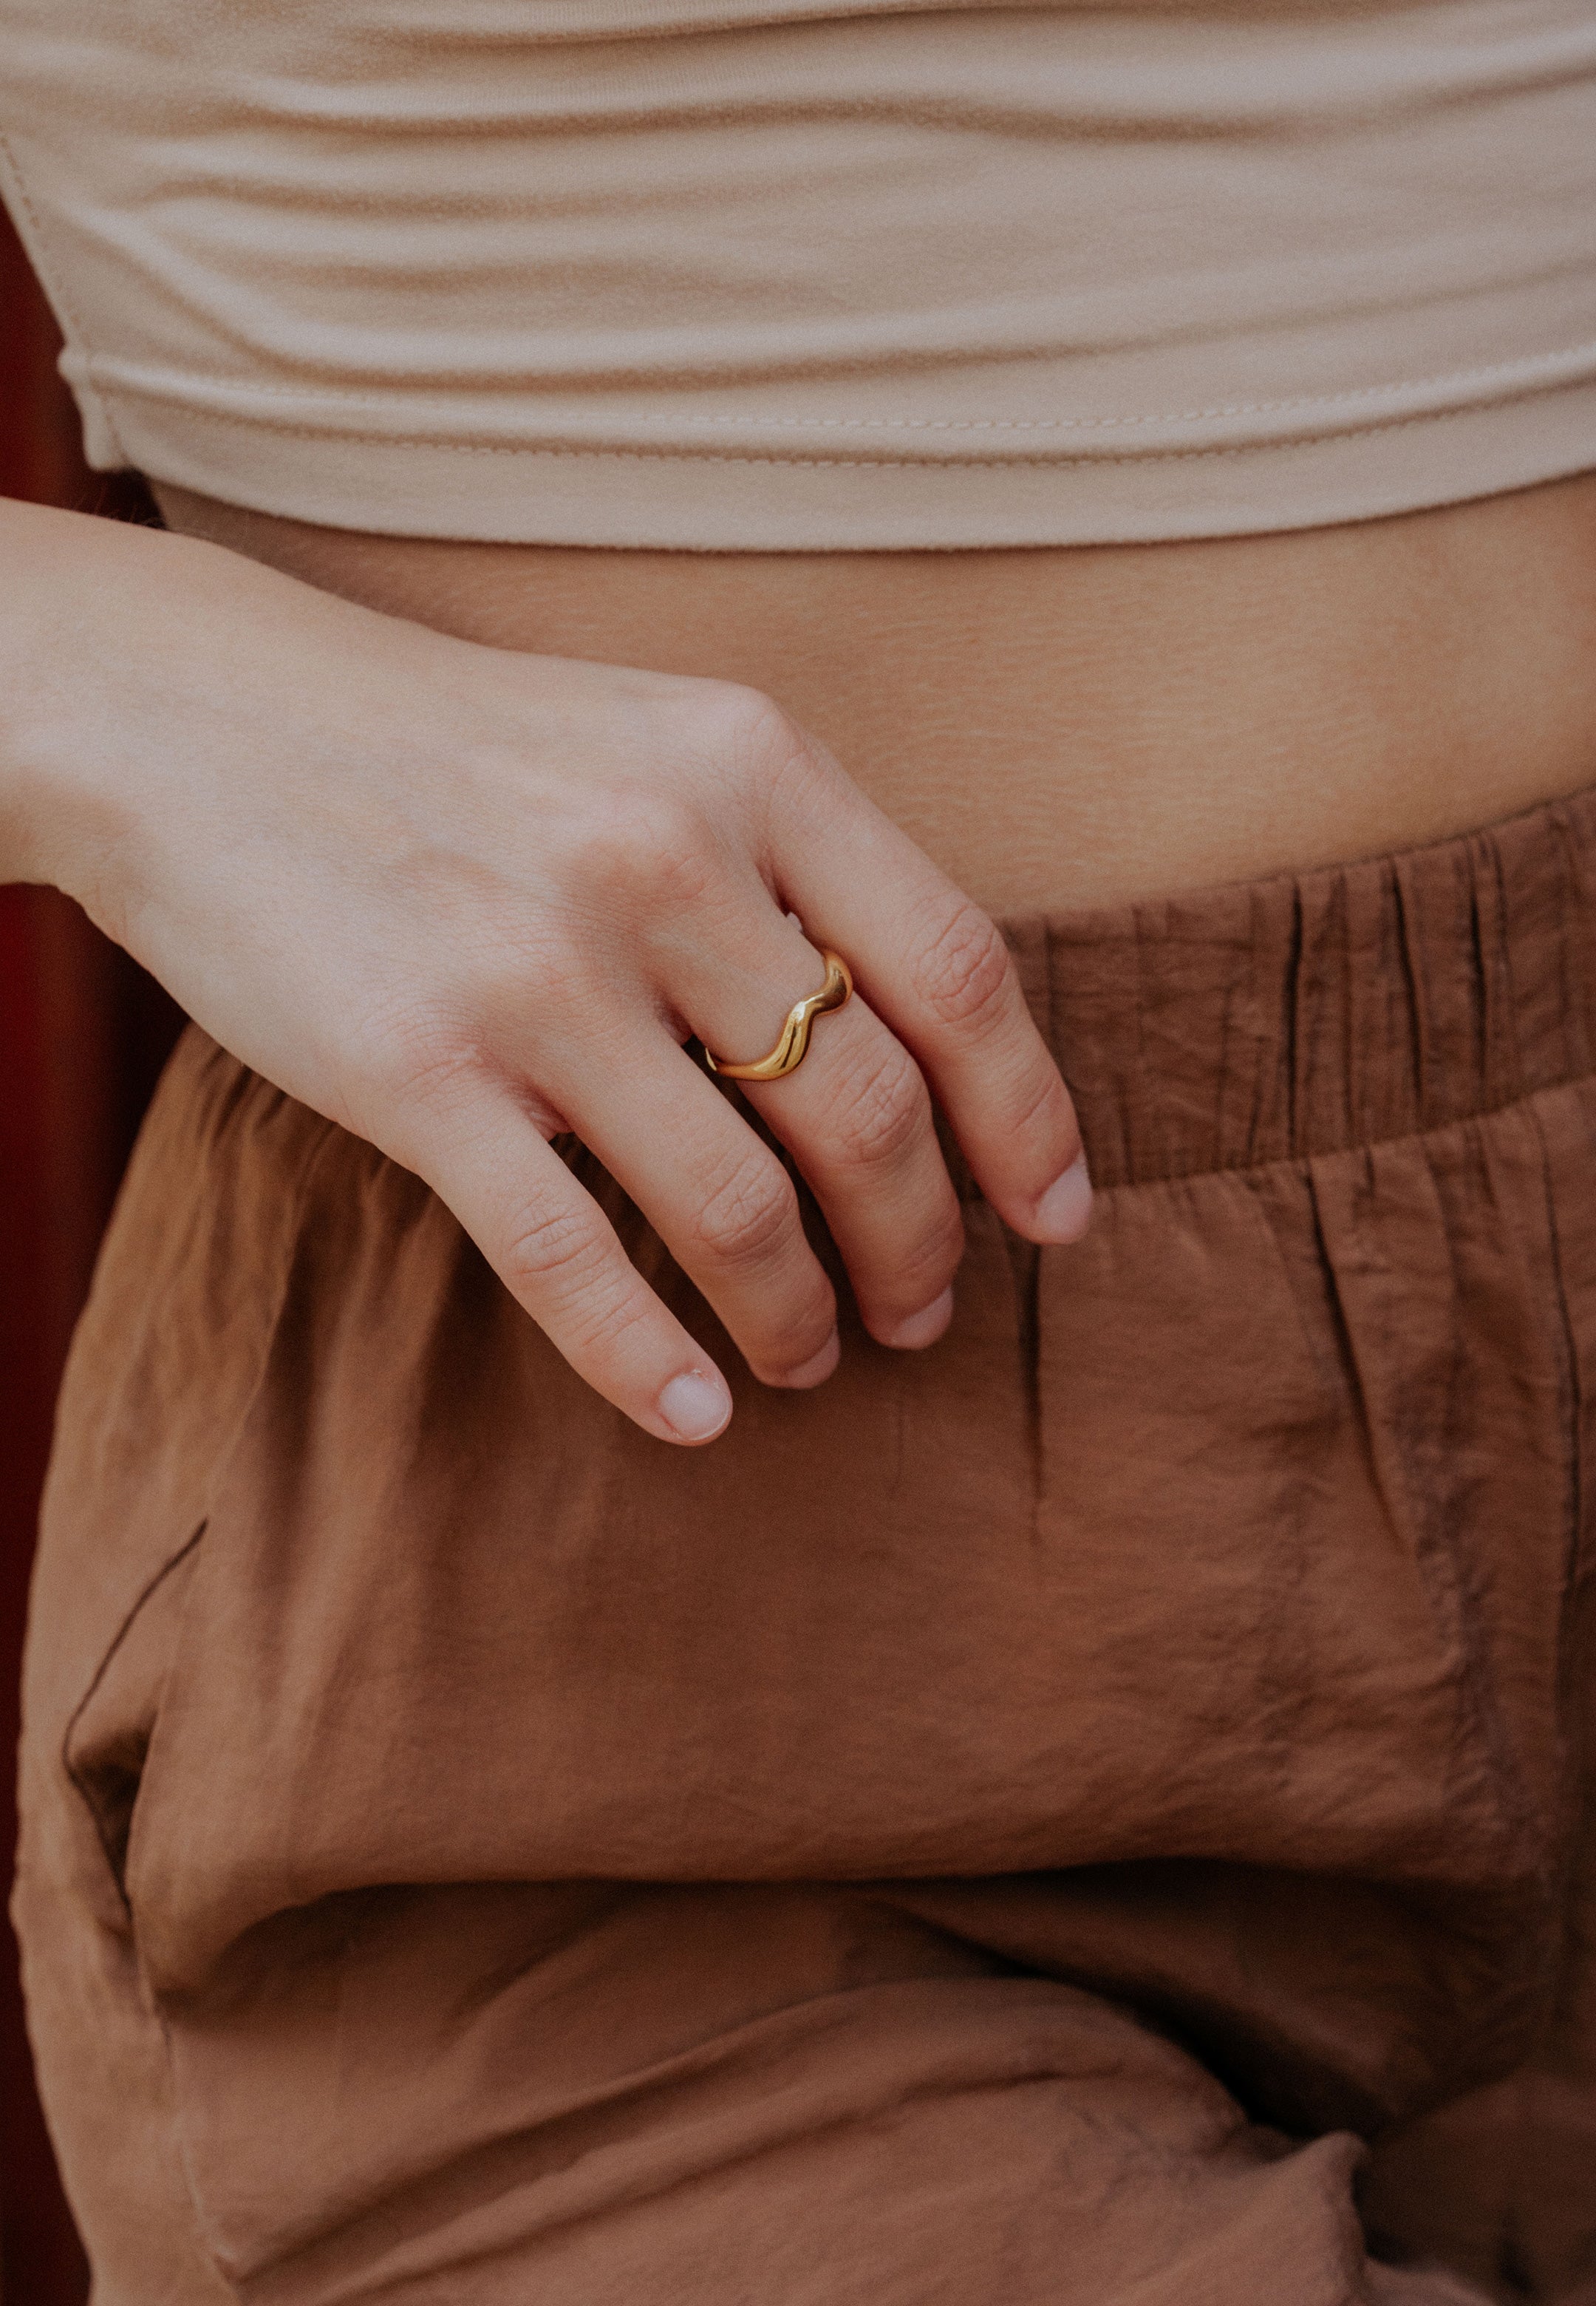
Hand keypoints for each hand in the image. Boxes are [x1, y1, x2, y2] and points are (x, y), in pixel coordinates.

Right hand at [10, 503, 1090, 1444]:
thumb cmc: (460, 750)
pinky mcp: (415, 1065)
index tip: (1054, 1219)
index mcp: (750, 765)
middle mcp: (660, 858)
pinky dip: (648, 1357)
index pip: (959, 973)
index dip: (1030, 1119)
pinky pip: (568, 1256)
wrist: (204, 714)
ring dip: (798, 1314)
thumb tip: (920, 1054)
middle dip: (921, 1245)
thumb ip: (790, 867)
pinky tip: (693, 1412)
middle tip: (920, 1313)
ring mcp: (535, 966)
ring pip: (736, 1204)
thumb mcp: (657, 745)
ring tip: (810, 1357)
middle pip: (868, 1112)